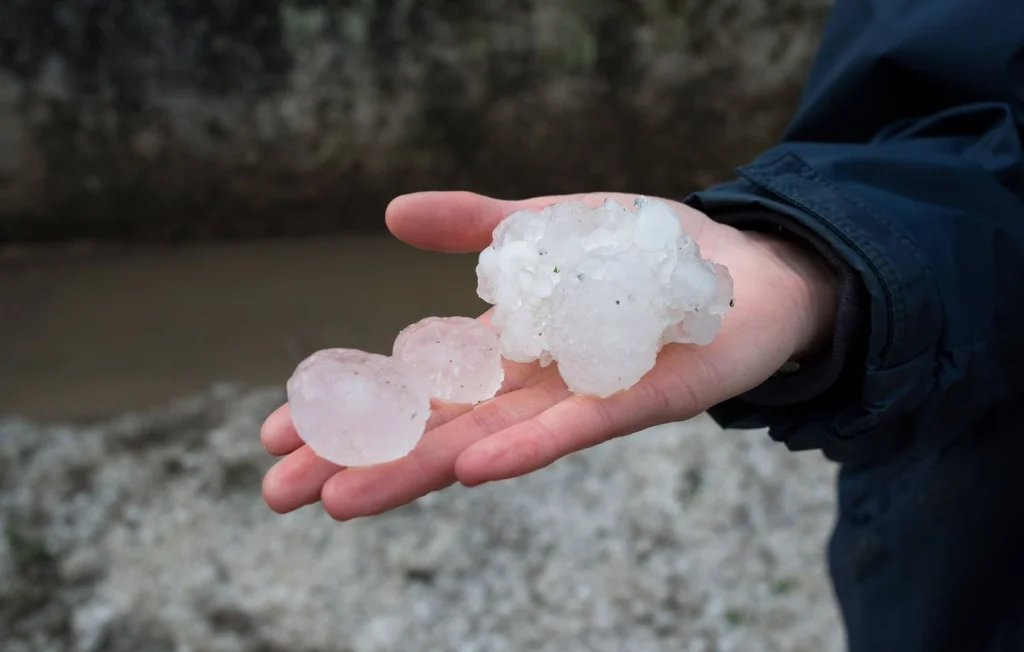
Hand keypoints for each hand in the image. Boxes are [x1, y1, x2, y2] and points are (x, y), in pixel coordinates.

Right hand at [260, 191, 837, 519]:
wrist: (749, 265)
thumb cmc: (645, 251)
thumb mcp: (543, 222)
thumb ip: (474, 225)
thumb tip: (391, 214)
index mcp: (504, 350)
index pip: (410, 386)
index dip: (347, 407)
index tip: (276, 429)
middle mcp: (531, 386)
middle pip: (432, 429)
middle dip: (357, 460)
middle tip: (278, 493)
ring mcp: (581, 400)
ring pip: (488, 443)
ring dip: (417, 471)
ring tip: (342, 500)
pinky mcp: (642, 399)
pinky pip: (576, 429)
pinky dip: (525, 448)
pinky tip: (471, 470)